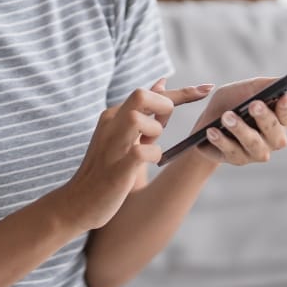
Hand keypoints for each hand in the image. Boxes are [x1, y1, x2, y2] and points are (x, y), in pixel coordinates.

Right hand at [59, 81, 212, 230]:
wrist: (78, 203)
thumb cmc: (106, 169)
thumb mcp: (126, 135)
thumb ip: (145, 112)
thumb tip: (162, 83)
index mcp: (114, 115)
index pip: (149, 93)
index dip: (182, 92)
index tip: (207, 89)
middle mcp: (111, 124)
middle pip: (141, 95)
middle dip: (164, 107)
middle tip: (162, 129)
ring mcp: (112, 144)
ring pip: (139, 118)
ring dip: (154, 132)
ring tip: (147, 147)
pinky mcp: (116, 167)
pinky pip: (142, 152)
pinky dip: (152, 156)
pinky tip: (145, 164)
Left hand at [191, 74, 286, 165]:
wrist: (205, 120)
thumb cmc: (233, 101)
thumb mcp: (252, 88)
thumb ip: (278, 84)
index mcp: (279, 119)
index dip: (286, 108)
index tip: (283, 97)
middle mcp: (272, 138)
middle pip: (275, 133)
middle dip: (265, 119)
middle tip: (253, 104)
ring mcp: (256, 151)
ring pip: (254, 144)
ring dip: (240, 129)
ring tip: (226, 117)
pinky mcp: (237, 159)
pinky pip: (232, 152)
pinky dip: (222, 140)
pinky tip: (213, 131)